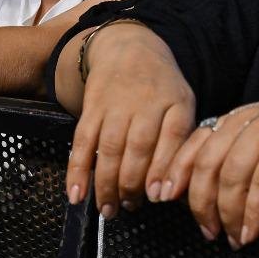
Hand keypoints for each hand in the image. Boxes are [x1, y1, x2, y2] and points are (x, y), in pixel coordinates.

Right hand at [65, 24, 195, 217]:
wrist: (129, 47)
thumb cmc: (161, 88)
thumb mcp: (183, 104)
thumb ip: (181, 142)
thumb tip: (170, 190)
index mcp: (176, 102)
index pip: (174, 137)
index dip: (164, 168)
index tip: (157, 198)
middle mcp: (146, 102)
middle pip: (138, 147)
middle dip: (132, 184)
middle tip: (129, 208)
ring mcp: (117, 104)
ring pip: (109, 148)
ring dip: (105, 184)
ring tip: (107, 210)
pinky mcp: (92, 107)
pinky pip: (82, 141)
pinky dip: (76, 170)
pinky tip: (76, 194)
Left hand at [161, 86, 258, 247]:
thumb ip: (242, 171)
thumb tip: (217, 206)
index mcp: (235, 120)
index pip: (193, 145)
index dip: (174, 173)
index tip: (163, 199)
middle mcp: (246, 121)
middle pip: (206, 164)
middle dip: (200, 204)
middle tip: (208, 233)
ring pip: (231, 176)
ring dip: (228, 214)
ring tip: (233, 238)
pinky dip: (253, 211)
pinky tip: (252, 231)